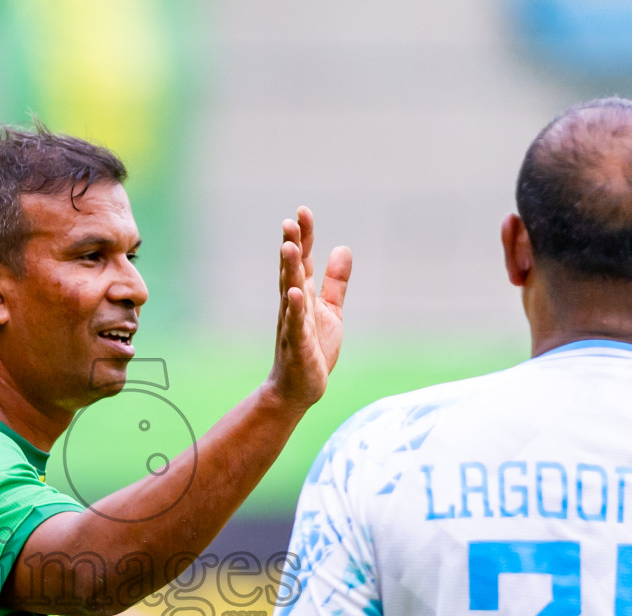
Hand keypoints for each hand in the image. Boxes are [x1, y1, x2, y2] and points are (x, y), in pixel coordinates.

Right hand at [268, 207, 351, 408]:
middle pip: (292, 270)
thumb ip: (335, 281)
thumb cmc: (313, 349)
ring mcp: (293, 324)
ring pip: (289, 291)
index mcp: (303, 295)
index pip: (302, 261)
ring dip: (288, 270)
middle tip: (290, 221)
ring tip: (288, 247)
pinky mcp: (298, 345)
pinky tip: (295, 292)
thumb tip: (343, 247)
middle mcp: (294, 305)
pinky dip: (295, 308)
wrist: (298, 388)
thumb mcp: (331, 310)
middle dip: (291, 246)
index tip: (302, 212)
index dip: (303, 237)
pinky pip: (295, 324)